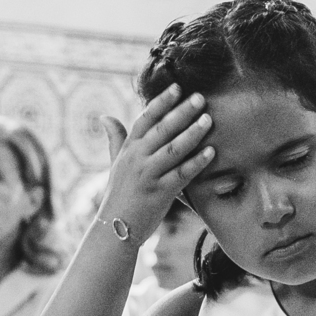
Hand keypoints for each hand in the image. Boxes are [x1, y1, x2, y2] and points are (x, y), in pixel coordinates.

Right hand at [97, 84, 215, 243]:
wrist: (115, 228)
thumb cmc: (119, 195)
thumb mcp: (115, 164)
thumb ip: (115, 139)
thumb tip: (104, 116)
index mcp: (128, 149)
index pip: (145, 119)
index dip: (161, 102)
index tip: (177, 87)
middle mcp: (137, 159)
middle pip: (161, 130)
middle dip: (181, 112)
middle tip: (200, 97)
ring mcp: (148, 175)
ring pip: (173, 149)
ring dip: (192, 133)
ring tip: (208, 119)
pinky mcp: (160, 192)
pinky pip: (181, 174)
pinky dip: (197, 162)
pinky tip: (211, 152)